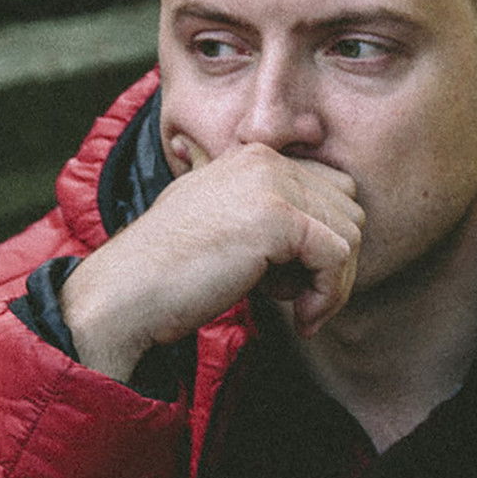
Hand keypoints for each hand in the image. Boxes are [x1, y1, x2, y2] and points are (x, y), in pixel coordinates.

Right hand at [59, 140, 363, 380]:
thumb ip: (265, 216)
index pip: (332, 190)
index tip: (299, 282)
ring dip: (333, 284)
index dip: (324, 241)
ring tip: (296, 310)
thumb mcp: (221, 225)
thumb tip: (318, 240)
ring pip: (351, 235)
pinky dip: (329, 295)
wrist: (125, 294)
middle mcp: (266, 160)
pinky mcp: (278, 218)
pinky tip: (301, 320)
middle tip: (300, 299)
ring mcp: (272, 185)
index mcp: (254, 157)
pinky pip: (338, 258)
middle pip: (349, 211)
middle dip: (334, 263)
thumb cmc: (168, 273)